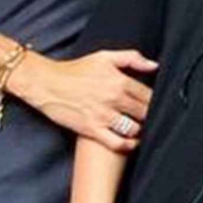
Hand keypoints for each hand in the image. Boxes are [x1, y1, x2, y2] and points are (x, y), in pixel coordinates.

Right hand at [10, 49, 155, 150]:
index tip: (156, 104)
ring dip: (140, 129)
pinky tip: (132, 142)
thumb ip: (132, 58)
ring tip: (141, 128)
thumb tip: (155, 65)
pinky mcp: (91, 129)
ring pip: (134, 128)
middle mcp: (114, 99)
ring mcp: (103, 116)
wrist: (46, 83)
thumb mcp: (104, 57)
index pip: (149, 95)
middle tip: (150, 117)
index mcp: (119, 81)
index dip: (156, 101)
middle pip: (144, 113)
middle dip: (150, 115)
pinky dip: (128, 144)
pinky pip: (117, 142)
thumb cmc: (76, 70)